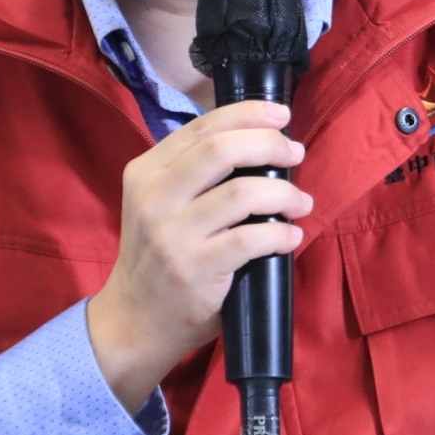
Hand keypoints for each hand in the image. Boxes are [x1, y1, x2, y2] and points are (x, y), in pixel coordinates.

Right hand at [86, 101, 309, 412]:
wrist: (133, 320)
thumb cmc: (158, 257)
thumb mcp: (158, 204)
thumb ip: (194, 173)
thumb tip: (259, 141)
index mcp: (145, 172)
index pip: (201, 126)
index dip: (247, 114)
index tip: (280, 115)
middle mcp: (154, 198)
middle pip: (222, 150)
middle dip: (270, 144)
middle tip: (295, 153)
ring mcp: (172, 235)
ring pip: (242, 193)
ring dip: (284, 192)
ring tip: (301, 201)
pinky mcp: (194, 270)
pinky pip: (250, 240)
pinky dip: (281, 233)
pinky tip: (291, 235)